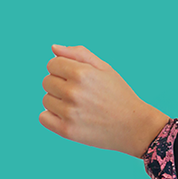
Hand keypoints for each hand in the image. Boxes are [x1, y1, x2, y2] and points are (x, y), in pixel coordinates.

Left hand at [39, 44, 168, 157]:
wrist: (134, 126)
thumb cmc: (119, 94)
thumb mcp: (105, 69)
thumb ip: (79, 54)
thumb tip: (53, 48)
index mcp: (83, 73)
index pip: (52, 64)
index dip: (64, 69)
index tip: (77, 78)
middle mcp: (74, 92)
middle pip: (46, 81)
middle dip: (60, 84)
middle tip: (80, 93)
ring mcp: (69, 112)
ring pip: (45, 99)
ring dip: (57, 101)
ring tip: (78, 106)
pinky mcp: (66, 130)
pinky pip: (43, 117)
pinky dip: (52, 116)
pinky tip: (70, 116)